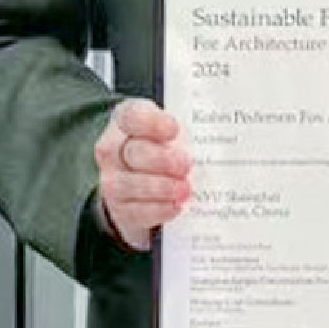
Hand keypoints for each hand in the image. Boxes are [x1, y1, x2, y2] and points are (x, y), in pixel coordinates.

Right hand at [92, 98, 194, 250]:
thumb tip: (215, 141)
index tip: (174, 129)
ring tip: (184, 189)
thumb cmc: (161, 148)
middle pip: (135, 152)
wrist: (140, 181)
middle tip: (186, 165)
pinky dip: (158, 209)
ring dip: (162, 187)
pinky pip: (136, 211)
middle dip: (163, 160)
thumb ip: (185, 130)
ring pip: (132, 184)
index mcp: (126, 121)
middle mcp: (113, 150)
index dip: (152, 123)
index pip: (131, 116)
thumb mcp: (170, 130)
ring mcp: (113, 181)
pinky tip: (176, 206)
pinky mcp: (120, 209)